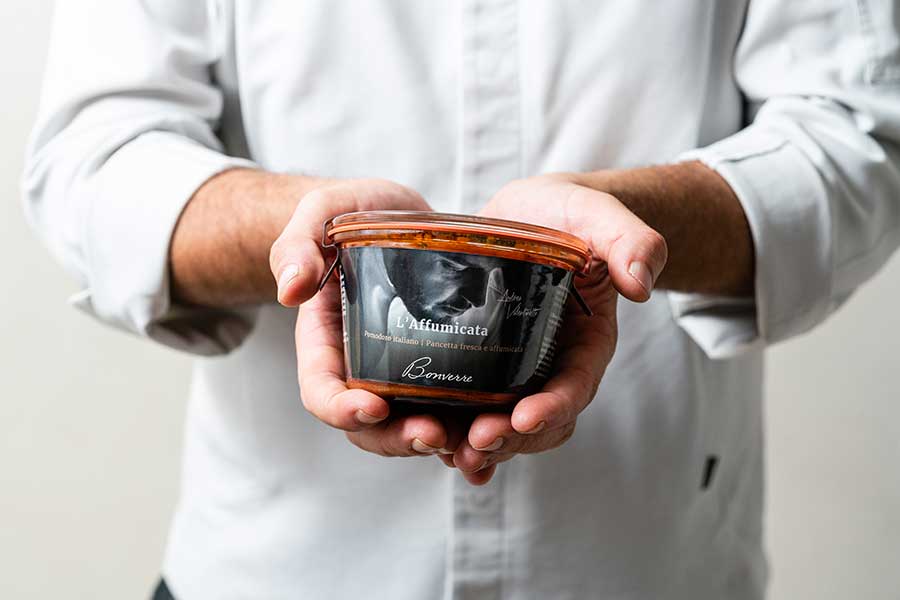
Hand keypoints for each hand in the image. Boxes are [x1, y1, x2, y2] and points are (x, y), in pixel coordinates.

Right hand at [270, 179, 459, 457]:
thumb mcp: (320, 214)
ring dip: (440, 442)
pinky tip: (502, 431)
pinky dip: (471, 429)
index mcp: (326, 343)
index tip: (371, 406)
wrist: (396, 212)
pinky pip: (452, 408)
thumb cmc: (352, 213)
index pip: (322, 391)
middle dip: (398, 439)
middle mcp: (362, 367)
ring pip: (413, 425)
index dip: (341, 409)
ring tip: (471, 441)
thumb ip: (298, 244)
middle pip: (370, 426)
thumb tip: (289, 291)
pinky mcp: (442, 365)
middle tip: (433, 434)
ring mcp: (403, 371)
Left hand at [447, 174, 667, 483]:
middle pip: (538, 421)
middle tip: (477, 441)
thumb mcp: (601, 217)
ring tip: (449, 450)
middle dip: (511, 438)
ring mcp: (517, 372)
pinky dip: (457, 434)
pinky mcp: (484, 366)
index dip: (553, 407)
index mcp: (587, 342)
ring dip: (480, 445)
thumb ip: (631, 241)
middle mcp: (553, 367)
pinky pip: (473, 411)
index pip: (575, 385)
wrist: (534, 214)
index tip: (525, 417)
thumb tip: (641, 284)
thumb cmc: (571, 215)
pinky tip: (434, 448)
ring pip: (504, 426)